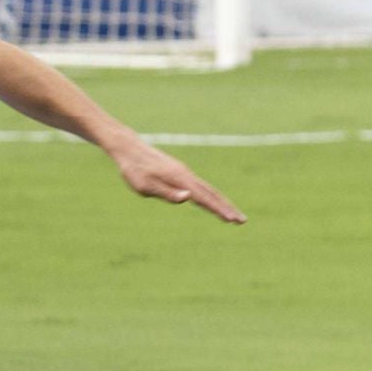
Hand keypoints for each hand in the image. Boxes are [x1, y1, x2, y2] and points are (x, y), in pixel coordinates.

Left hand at [112, 141, 246, 223]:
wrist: (129, 149)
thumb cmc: (134, 170)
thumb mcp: (145, 186)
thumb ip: (167, 193)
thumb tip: (188, 198)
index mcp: (179, 179)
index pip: (203, 198)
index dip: (219, 210)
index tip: (233, 220)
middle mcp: (186, 175)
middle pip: (212, 193)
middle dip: (227, 207)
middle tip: (242, 221)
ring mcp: (184, 172)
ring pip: (208, 189)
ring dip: (221, 202)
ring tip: (232, 214)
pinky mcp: (180, 172)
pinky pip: (200, 186)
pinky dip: (211, 195)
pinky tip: (213, 202)